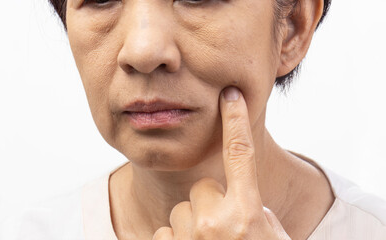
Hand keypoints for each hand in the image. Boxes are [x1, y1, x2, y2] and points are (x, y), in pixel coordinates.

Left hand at [152, 87, 290, 239]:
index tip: (231, 95)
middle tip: (224, 231)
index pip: (241, 155)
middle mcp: (216, 222)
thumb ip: (253, 209)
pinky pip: (164, 231)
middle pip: (203, 186)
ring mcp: (190, 237)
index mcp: (247, 214)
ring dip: (194, 224)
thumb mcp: (273, 236)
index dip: (236, 121)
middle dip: (211, 202)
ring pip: (182, 209)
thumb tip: (236, 194)